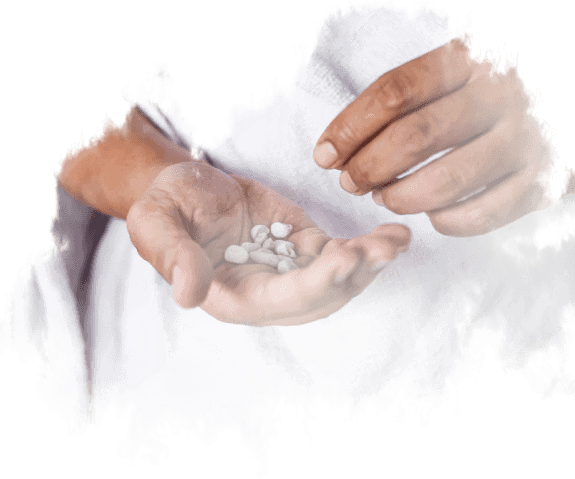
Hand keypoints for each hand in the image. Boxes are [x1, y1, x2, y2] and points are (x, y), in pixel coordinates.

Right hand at [126, 162, 410, 325]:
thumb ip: (172, 257)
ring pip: (339, 281)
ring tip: (397, 239)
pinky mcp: (307, 247)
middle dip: (355, 275)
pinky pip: (342, 255)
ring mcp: (291, 271)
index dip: (314, 284)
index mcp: (231, 296)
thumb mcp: (156, 223)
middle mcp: (267, 293)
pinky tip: (392, 235)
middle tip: (384, 247)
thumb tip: (188, 295)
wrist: (190, 187)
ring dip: (370, 264)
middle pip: (320, 297)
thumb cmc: (168, 206)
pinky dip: (368, 248)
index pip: (279, 301)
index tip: (344, 258)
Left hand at [313, 34, 574, 236]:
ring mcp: (524, 141)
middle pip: (415, 137)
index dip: (351, 127)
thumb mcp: (467, 66)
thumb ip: (415, 93)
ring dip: (401, 197)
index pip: (396, 92)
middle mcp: (502, 95)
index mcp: (474, 58)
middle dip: (368, 167)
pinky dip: (444, 222)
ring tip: (385, 197)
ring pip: (445, 181)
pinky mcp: (539, 184)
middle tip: (350, 182)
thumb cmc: (505, 90)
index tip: (325, 153)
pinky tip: (431, 214)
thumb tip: (346, 140)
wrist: (571, 111)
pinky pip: (479, 215)